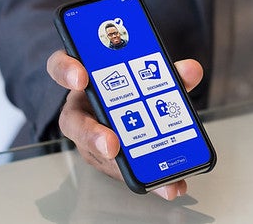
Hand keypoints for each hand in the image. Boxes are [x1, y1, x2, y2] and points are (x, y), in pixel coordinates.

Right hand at [46, 50, 203, 199]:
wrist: (133, 106)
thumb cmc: (130, 86)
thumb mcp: (151, 75)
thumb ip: (169, 71)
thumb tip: (190, 71)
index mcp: (86, 79)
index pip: (62, 68)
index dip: (66, 71)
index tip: (80, 77)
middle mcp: (81, 110)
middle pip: (74, 122)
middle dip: (92, 134)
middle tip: (111, 144)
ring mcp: (91, 138)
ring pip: (97, 153)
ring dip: (120, 165)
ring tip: (145, 168)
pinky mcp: (108, 161)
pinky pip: (124, 171)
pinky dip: (149, 179)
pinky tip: (169, 184)